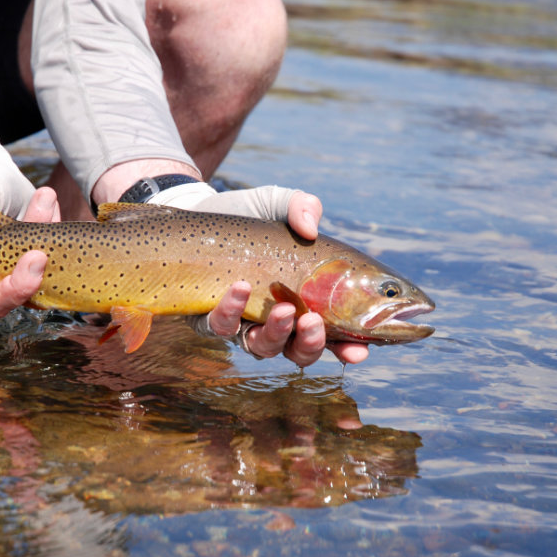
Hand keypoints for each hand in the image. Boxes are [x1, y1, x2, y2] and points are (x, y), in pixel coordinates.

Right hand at [0, 186, 59, 316]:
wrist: (1, 178)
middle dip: (17, 287)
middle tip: (36, 256)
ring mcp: (8, 279)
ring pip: (25, 296)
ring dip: (41, 265)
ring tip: (45, 214)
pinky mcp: (33, 273)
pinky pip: (49, 271)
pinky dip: (53, 241)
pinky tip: (49, 206)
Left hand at [152, 183, 368, 366]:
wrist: (197, 213)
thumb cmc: (247, 217)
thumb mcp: (278, 204)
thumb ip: (301, 207)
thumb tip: (311, 227)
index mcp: (302, 302)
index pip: (330, 335)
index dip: (347, 348)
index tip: (359, 350)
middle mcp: (274, 321)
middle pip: (297, 351)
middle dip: (310, 345)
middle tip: (314, 323)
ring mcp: (241, 323)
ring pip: (261, 347)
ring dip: (275, 333)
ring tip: (283, 309)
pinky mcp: (208, 318)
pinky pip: (220, 327)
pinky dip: (232, 310)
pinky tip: (240, 287)